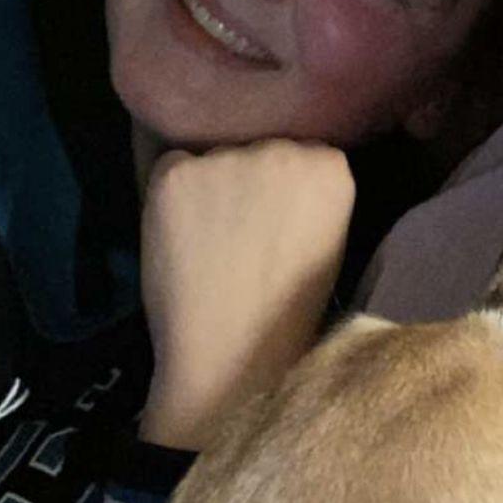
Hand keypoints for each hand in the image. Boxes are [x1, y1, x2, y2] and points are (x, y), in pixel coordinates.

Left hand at [137, 139, 354, 450]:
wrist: (232, 357)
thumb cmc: (286, 310)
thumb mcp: (325, 238)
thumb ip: (307, 193)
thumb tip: (275, 172)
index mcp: (331, 166)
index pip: (301, 150)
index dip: (282, 186)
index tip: (277, 219)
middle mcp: (283, 148)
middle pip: (256, 145)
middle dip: (247, 177)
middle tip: (242, 232)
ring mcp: (228, 157)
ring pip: (212, 158)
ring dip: (209, 187)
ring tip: (210, 241)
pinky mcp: (178, 172)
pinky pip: (171, 170)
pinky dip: (171, 199)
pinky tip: (182, 238)